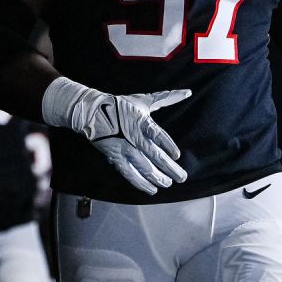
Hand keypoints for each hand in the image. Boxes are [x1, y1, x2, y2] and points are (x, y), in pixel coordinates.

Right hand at [43, 77, 190, 194]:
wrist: (94, 113)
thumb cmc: (122, 105)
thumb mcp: (145, 100)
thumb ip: (167, 98)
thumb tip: (187, 92)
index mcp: (142, 122)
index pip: (157, 135)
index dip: (167, 145)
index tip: (177, 155)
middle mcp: (133, 137)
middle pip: (153, 155)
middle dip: (169, 168)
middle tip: (182, 177)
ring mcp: (124, 149)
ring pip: (142, 167)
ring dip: (157, 177)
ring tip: (169, 183)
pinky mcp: (116, 158)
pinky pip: (129, 173)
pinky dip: (140, 183)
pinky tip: (152, 189)